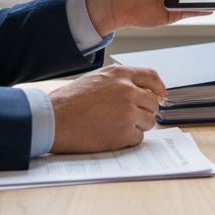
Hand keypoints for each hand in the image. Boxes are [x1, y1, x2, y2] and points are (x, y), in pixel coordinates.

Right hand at [48, 65, 165, 152]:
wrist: (53, 120)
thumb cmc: (69, 101)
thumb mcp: (96, 79)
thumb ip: (119, 81)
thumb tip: (140, 90)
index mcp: (120, 75)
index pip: (152, 77)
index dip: (159, 88)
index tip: (161, 96)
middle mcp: (127, 91)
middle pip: (153, 102)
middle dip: (145, 111)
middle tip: (130, 117)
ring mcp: (128, 112)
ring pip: (148, 121)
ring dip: (137, 125)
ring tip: (114, 125)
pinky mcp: (124, 133)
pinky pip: (138, 137)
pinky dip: (128, 139)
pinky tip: (110, 135)